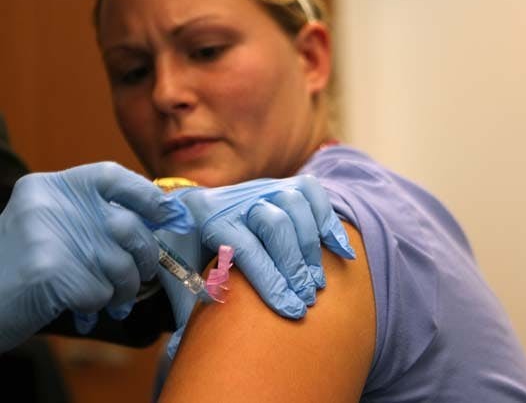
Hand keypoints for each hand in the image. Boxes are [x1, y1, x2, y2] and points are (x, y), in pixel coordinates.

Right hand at [0, 162, 192, 352]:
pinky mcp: (50, 273)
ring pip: (121, 264)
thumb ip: (98, 217)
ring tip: (113, 299)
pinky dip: (97, 306)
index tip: (168, 215)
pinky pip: (101, 292)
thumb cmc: (23, 269)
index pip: (112, 175)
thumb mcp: (53, 227)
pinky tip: (81, 309)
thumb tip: (165, 215)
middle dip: (145, 256)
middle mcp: (49, 204)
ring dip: (124, 289)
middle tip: (144, 274)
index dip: (147, 195)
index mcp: (50, 186)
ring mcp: (48, 237)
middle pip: (128, 225)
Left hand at [157, 175, 354, 357]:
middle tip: (307, 298)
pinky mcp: (284, 184)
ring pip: (296, 205)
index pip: (245, 247)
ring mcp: (262, 187)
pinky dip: (331, 223)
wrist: (188, 212)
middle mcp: (236, 197)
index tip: (290, 310)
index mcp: (207, 218)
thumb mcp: (179, 277)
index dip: (270, 281)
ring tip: (317, 282)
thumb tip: (188, 346)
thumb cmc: (185, 254)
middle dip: (294, 265)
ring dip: (311, 247)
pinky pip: (314, 195)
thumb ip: (189, 304)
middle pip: (275, 223)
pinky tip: (342, 252)